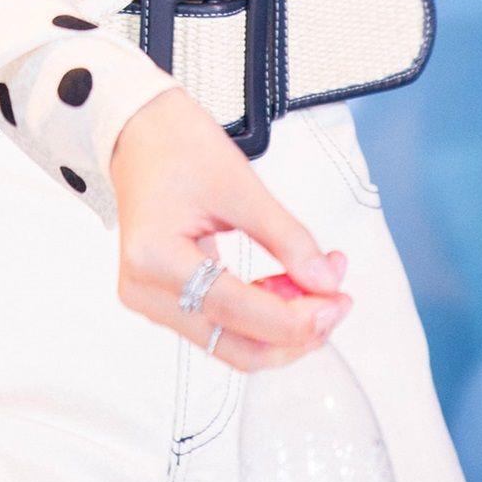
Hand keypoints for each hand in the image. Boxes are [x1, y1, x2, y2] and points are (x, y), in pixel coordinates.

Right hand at [108, 85, 352, 369]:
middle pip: (235, 347)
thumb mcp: (242, 185)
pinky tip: (286, 285)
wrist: (142, 133)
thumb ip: (288, 239)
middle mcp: (146, 291)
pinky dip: (262, 316)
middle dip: (295, 333)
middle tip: (336, 300)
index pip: (236, 311)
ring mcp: (152, 301)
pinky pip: (222, 327)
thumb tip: (327, 283)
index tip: (339, 300)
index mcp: (155, 258)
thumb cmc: (178, 146)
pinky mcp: (165, 300)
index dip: (296, 317)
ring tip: (315, 284)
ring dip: (282, 326)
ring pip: (233, 345)